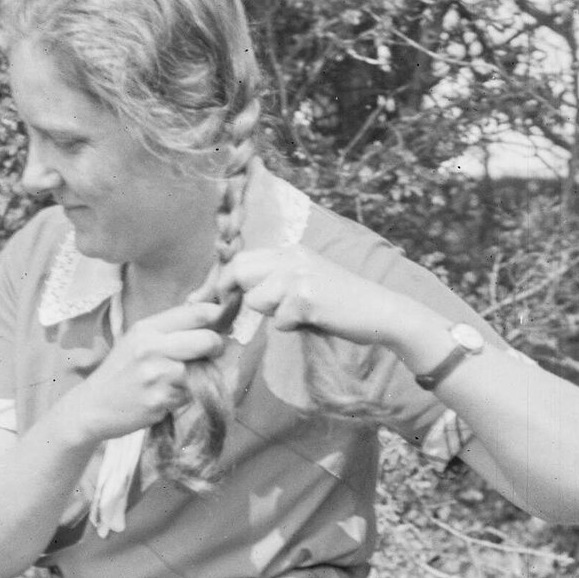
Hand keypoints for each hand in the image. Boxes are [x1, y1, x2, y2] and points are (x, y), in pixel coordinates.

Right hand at [63, 301, 226, 445]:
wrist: (93, 406)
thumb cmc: (122, 372)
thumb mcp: (138, 340)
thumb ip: (171, 329)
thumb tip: (214, 319)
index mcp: (147, 328)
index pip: (197, 313)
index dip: (218, 317)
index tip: (223, 324)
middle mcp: (152, 347)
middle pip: (208, 340)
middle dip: (216, 348)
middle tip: (210, 354)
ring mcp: (157, 375)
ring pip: (202, 370)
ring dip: (199, 376)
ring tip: (177, 380)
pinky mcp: (160, 400)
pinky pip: (191, 395)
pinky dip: (185, 396)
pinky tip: (166, 396)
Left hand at [215, 247, 403, 348]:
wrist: (381, 312)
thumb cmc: (342, 305)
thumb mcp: (305, 282)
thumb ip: (275, 283)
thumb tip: (234, 296)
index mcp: (290, 250)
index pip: (240, 259)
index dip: (217, 281)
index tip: (197, 299)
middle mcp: (292, 256)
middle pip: (239, 271)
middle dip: (231, 295)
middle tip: (230, 314)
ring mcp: (299, 275)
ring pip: (257, 299)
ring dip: (272, 314)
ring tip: (299, 314)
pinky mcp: (307, 296)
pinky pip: (280, 319)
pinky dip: (292, 326)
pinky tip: (314, 320)